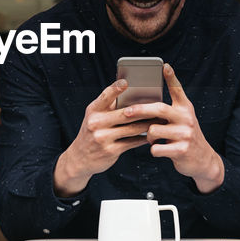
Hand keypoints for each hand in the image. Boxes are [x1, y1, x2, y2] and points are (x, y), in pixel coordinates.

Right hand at [53, 79, 153, 196]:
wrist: (79, 158)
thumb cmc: (93, 132)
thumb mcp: (95, 117)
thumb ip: (110, 107)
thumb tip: (134, 94)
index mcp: (93, 110)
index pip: (105, 96)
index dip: (115, 89)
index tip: (126, 82)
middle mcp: (96, 123)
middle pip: (125, 114)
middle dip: (144, 110)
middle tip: (160, 105)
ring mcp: (102, 138)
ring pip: (131, 129)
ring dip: (148, 124)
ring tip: (160, 120)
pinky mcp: (110, 151)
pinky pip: (132, 142)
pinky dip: (143, 138)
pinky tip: (151, 135)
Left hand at [121, 64, 223, 192]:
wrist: (203, 159)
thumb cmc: (185, 136)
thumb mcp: (182, 120)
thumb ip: (168, 112)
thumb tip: (142, 107)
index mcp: (185, 108)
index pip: (178, 90)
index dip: (171, 78)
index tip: (165, 66)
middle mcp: (187, 118)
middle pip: (159, 109)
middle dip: (140, 110)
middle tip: (126, 112)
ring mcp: (185, 134)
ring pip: (153, 130)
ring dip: (148, 136)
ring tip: (153, 139)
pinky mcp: (182, 150)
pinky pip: (156, 148)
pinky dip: (153, 150)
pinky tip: (159, 149)